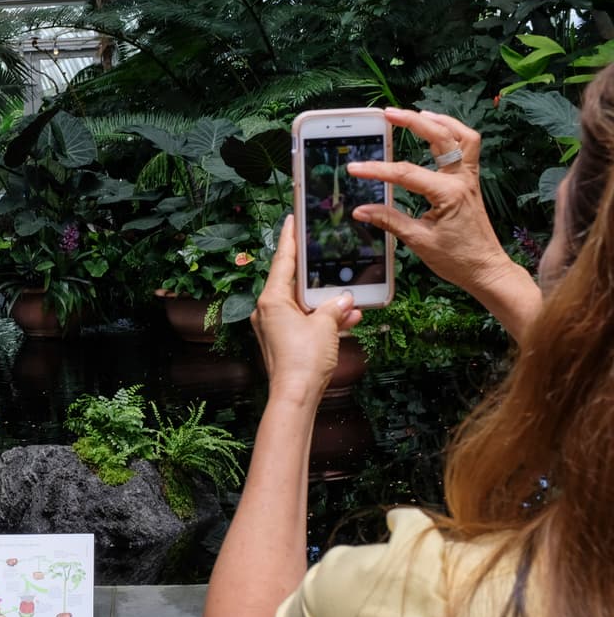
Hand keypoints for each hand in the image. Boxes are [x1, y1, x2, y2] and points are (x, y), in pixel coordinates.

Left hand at [251, 216, 360, 404]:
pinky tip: (347, 319)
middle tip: (326, 253)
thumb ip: (335, 307)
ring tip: (349, 295)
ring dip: (325, 301)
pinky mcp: (284, 341)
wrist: (296, 397)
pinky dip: (323, 319)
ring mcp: (274, 327)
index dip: (289, 238)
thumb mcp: (325, 327)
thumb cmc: (304, 361)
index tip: (292, 219)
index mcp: (271, 300)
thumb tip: (345, 300)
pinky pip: (305, 321)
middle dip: (315, 273)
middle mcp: (268, 310)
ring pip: (303, 304)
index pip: (282, 260)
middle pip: (293, 282)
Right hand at [347, 106, 515, 296]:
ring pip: (462, 136)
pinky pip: (467, 147)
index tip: (355, 168)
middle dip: (413, 122)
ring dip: (440, 121)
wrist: (486, 269)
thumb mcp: (418, 241)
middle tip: (388, 113)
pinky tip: (436, 130)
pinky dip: (453, 133)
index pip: (406, 174)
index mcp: (448, 194)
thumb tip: (360, 210)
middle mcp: (462, 180)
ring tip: (415, 113)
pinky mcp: (470, 182)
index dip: (377, 170)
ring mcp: (469, 179)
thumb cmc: (457, 259)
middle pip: (441, 137)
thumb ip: (389, 220)